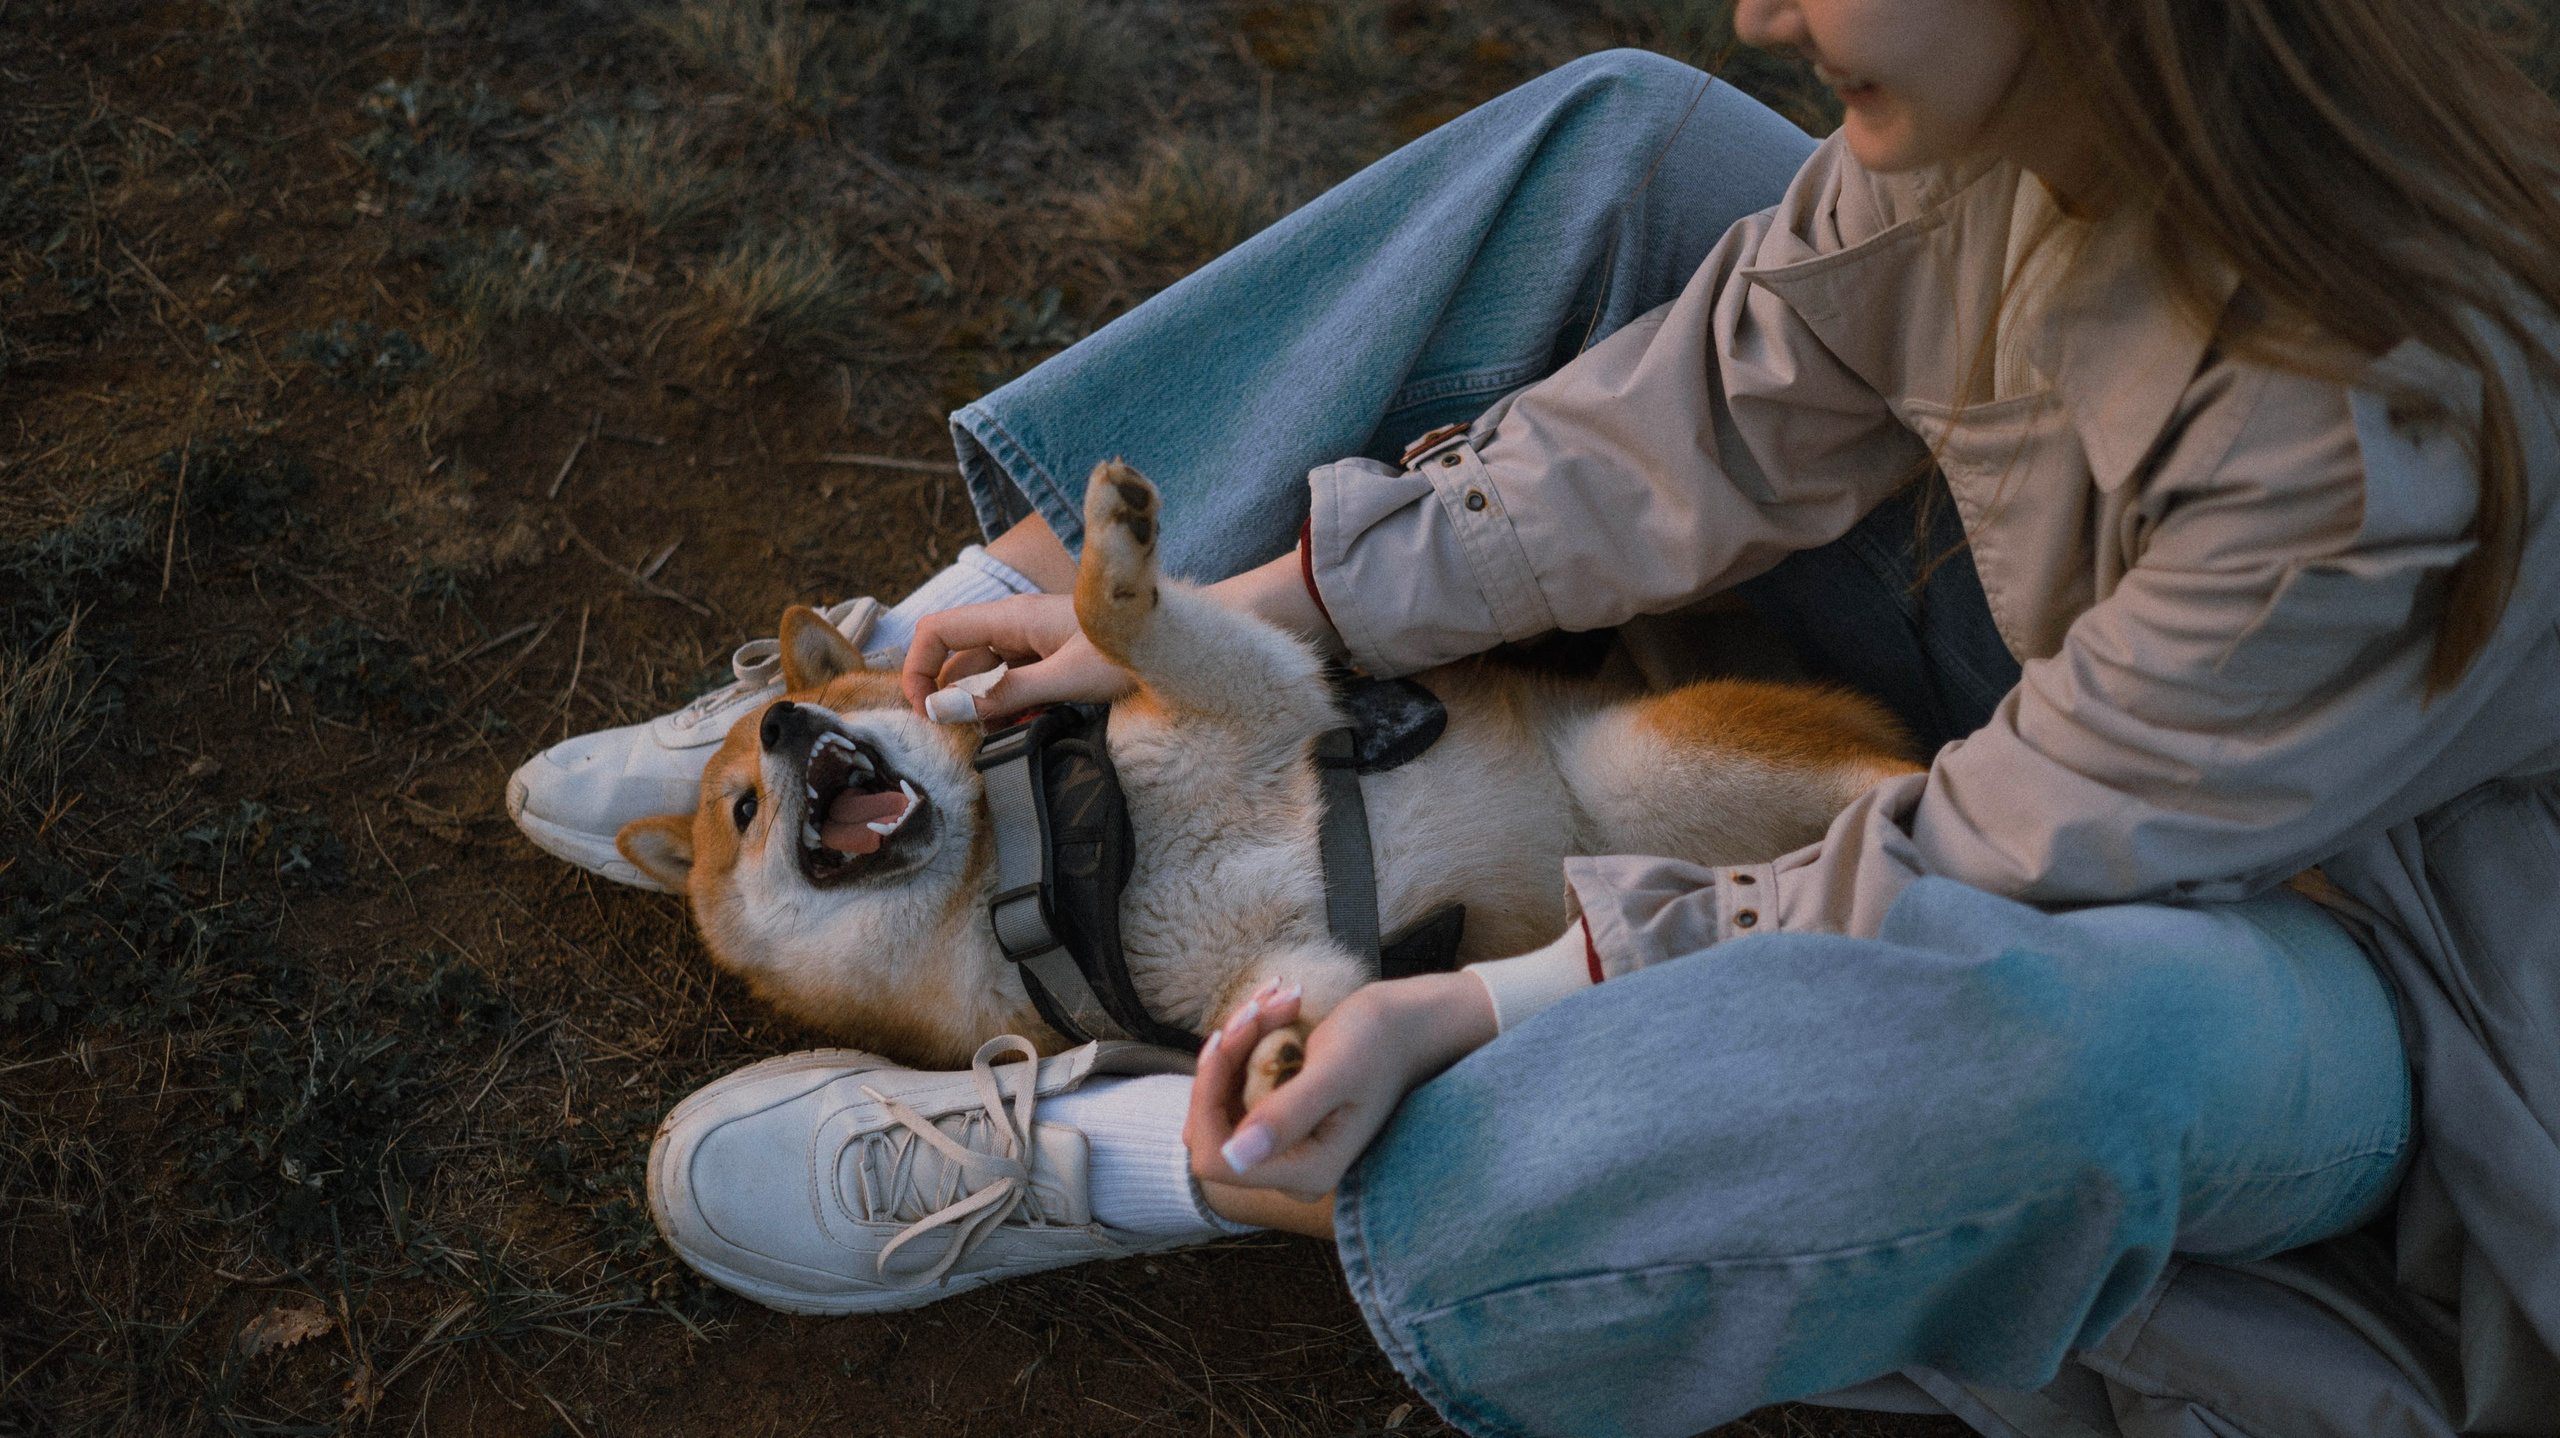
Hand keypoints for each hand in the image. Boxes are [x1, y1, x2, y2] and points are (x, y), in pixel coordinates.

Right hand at [900, 594, 1135, 720]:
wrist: (1182, 644)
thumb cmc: (1129, 654)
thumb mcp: (1064, 680)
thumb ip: (1003, 695)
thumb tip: (942, 709)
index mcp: (1012, 616)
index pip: (937, 631)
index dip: (919, 669)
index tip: (926, 714)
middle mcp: (1017, 625)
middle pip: (960, 660)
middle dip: (957, 700)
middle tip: (972, 739)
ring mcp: (1036, 642)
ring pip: (988, 676)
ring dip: (988, 710)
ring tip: (1010, 737)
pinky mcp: (1053, 659)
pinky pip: (1016, 683)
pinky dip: (1015, 708)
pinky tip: (1032, 728)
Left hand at [1185, 973, 1498, 1201]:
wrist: (1414, 1023)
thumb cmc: (1383, 1041)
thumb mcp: (1336, 1071)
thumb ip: (1287, 1115)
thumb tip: (1234, 1156)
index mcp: (1305, 1170)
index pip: (1215, 1156)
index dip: (1207, 1099)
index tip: (1228, 1038)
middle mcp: (1291, 1168)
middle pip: (1211, 1125)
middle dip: (1224, 1061)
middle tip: (1258, 1009)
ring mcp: (1285, 1146)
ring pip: (1221, 1098)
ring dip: (1238, 1043)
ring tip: (1276, 1002)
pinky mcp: (1282, 1120)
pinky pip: (1237, 1083)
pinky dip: (1248, 1042)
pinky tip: (1278, 1008)